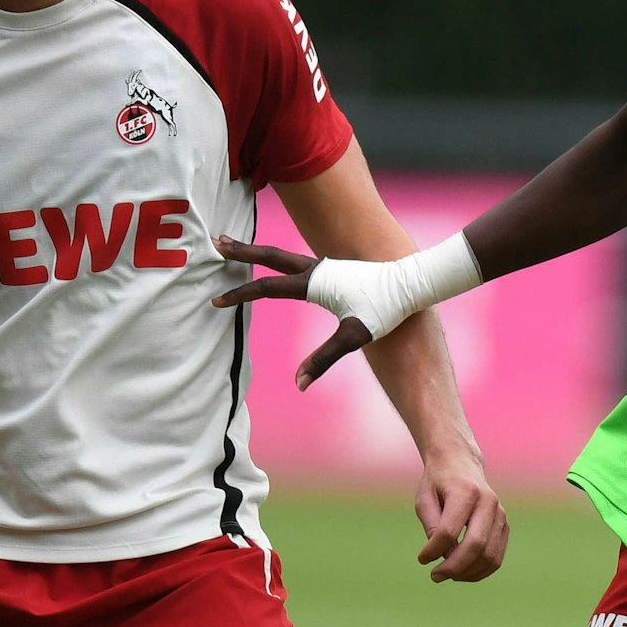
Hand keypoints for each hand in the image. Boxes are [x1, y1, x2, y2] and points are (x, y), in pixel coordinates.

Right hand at [211, 235, 373, 388]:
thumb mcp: (354, 337)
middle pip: (269, 255)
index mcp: (315, 283)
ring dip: (257, 251)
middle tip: (216, 242)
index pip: (266, 287)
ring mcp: (324, 267)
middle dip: (241, 250)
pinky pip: (295, 262)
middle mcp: (316, 269)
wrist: (410, 285)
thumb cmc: (384, 309)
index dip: (239, 294)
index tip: (216, 300)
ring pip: (281, 255)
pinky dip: (276, 260)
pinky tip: (275, 265)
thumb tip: (299, 383)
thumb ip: (324, 359)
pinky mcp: (332, 270)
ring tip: (236, 246)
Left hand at [413, 448, 508, 582]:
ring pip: (490, 555)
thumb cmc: (438, 482)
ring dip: (468, 573)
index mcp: (465, 491)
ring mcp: (500, 513)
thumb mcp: (425, 499)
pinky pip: (496, 556)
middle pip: (476, 545)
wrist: (460, 462)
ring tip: (447, 574)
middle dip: (454, 567)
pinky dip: (480, 571)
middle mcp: (488, 502)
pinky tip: (462, 572)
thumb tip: (443, 556)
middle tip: (435, 576)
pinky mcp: (504, 524)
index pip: (450, 530)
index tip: (421, 559)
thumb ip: (432, 526)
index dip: (434, 550)